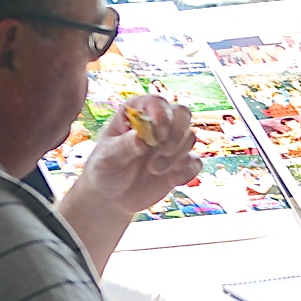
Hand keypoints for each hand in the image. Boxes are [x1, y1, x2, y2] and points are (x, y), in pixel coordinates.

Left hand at [75, 95, 200, 216]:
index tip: (158, 132)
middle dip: (177, 132)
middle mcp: (157, 125)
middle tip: (163, 149)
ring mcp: (171, 144)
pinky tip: (171, 180)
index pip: (156, 102)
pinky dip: (186, 172)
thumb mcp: (107, 158)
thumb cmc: (105, 170)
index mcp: (136, 114)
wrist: (112, 197)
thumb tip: (142, 139)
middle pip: (182, 113)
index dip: (161, 113)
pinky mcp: (181, 164)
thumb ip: (125, 146)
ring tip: (153, 169)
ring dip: (174, 155)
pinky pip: (196, 162)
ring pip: (189, 137)